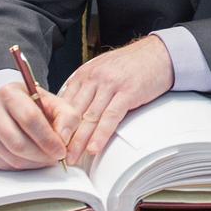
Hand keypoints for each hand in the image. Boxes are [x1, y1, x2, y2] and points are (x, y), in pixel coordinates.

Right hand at [0, 82, 70, 169]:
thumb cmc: (31, 104)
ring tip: (45, 156)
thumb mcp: (53, 102)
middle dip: (42, 155)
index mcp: (10, 93)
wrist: (6, 106)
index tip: (61, 151)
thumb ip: (67, 117)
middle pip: (19, 144)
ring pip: (12, 158)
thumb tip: (64, 138)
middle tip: (55, 158)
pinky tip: (30, 157)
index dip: (48, 139)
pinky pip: (4, 165)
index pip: (30, 119)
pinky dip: (22, 166)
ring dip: (34, 163)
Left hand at [55, 36, 174, 161]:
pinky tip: (94, 148)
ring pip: (90, 117)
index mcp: (85, 73)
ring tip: (72, 158)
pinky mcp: (128, 92)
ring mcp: (111, 84)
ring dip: (79, 141)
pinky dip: (101, 135)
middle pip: (74, 112)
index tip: (51, 140)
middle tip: (56, 154)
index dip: (56, 124)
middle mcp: (94, 78)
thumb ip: (87, 87)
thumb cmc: (133, 63)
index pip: (63, 102)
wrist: (159, 53)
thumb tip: (72, 110)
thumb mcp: (103, 69)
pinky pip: (110, 117)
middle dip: (63, 137)